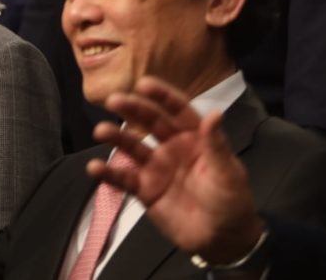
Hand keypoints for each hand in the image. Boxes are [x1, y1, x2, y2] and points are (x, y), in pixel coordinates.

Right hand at [87, 77, 263, 264]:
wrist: (222, 241)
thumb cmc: (232, 202)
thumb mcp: (228, 173)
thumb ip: (216, 144)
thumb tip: (214, 113)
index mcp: (195, 137)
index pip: (177, 110)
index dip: (162, 96)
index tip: (144, 84)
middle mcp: (172, 146)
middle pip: (149, 122)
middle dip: (132, 109)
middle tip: (113, 100)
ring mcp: (156, 167)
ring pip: (132, 147)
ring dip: (116, 138)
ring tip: (100, 131)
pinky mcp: (144, 189)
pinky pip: (123, 178)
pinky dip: (108, 173)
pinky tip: (94, 168)